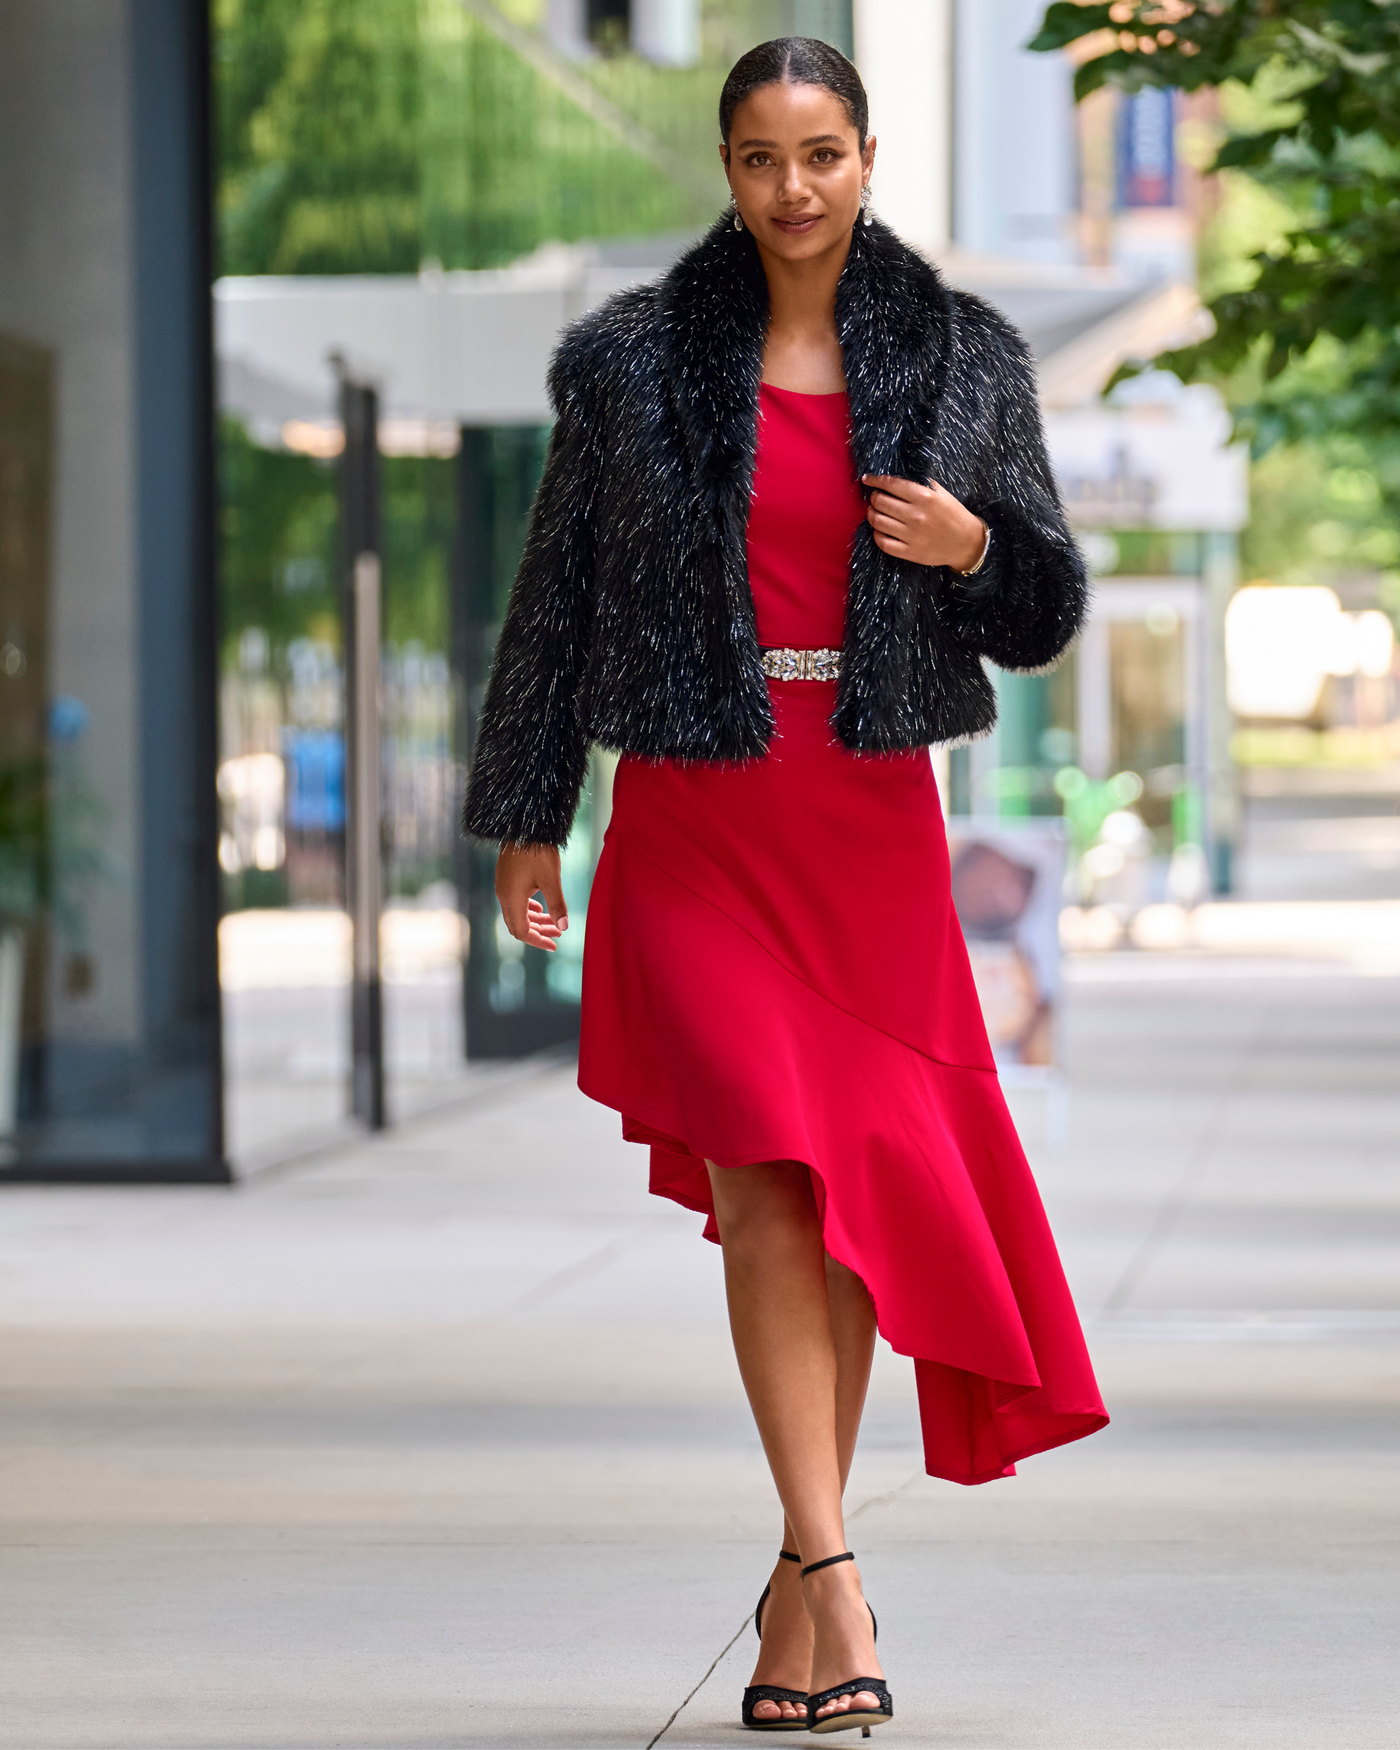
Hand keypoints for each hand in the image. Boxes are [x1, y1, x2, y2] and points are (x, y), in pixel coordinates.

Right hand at [495, 842, 567, 951]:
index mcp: (512, 899)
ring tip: (554, 922)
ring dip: (535, 919)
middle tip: (559, 934)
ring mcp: (503, 886)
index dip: (538, 941)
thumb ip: (557, 905)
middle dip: (539, 931)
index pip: (522, 931)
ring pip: (517, 912)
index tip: (555, 945)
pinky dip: (528, 908)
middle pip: (518, 924)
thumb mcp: (551, 879)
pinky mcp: (506, 878)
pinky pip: (515, 901)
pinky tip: (539, 906)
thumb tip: (565, 927)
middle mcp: (503, 895)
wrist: (524, 826)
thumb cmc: (538, 852)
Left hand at [862, 474, 986, 570]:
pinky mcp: (909, 552)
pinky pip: (883, 542)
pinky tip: (880, 530)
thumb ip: (920, 483)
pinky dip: (877, 534)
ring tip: (876, 512)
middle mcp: (915, 515)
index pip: (891, 484)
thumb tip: (896, 476)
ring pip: (877, 521)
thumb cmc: (953, 514)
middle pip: (880, 502)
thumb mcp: (941, 493)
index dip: (875, 480)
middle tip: (876, 497)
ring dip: (872, 514)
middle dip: (874, 497)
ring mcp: (911, 535)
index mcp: (924, 497)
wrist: (966, 542)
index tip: (867, 479)